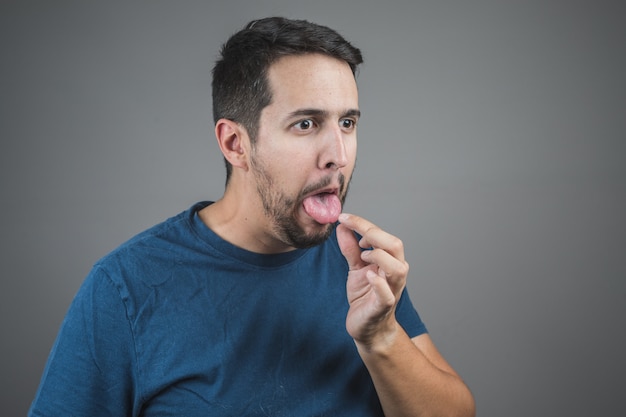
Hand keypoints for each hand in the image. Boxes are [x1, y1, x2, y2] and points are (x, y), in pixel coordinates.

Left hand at [336, 213, 408, 349]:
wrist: (367, 328)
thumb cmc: (365, 296)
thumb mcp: (355, 268)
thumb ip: (350, 248)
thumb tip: (342, 226)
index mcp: (389, 260)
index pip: (381, 235)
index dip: (362, 224)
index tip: (343, 217)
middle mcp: (395, 273)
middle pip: (395, 246)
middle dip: (374, 234)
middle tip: (356, 235)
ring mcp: (391, 290)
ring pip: (397, 268)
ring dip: (378, 256)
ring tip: (362, 258)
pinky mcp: (382, 307)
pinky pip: (387, 294)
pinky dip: (379, 283)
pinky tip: (368, 274)